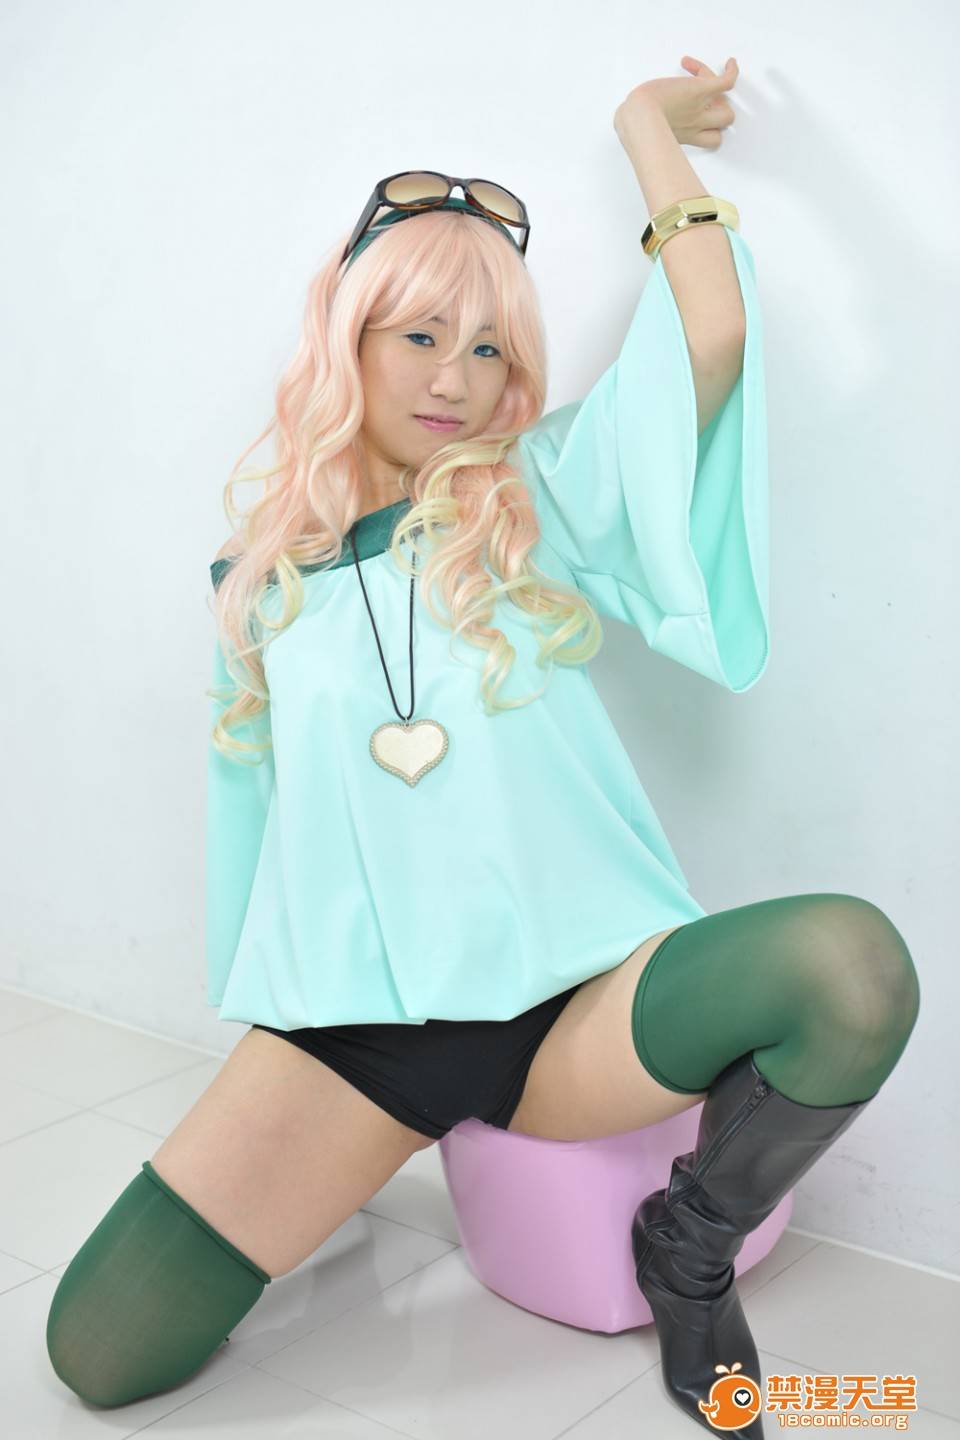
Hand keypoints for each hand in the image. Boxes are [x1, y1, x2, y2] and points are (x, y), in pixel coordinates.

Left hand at [614, 56, 738, 149]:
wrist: (638, 117)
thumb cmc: (635, 125)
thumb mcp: (639, 132)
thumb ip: (640, 129)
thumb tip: (624, 122)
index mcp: (686, 135)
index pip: (712, 140)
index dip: (711, 128)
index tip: (696, 115)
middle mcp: (697, 124)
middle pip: (725, 121)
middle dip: (720, 109)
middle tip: (704, 97)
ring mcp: (700, 107)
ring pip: (727, 106)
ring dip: (721, 93)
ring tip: (704, 78)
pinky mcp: (700, 90)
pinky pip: (727, 81)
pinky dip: (732, 71)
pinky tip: (730, 63)